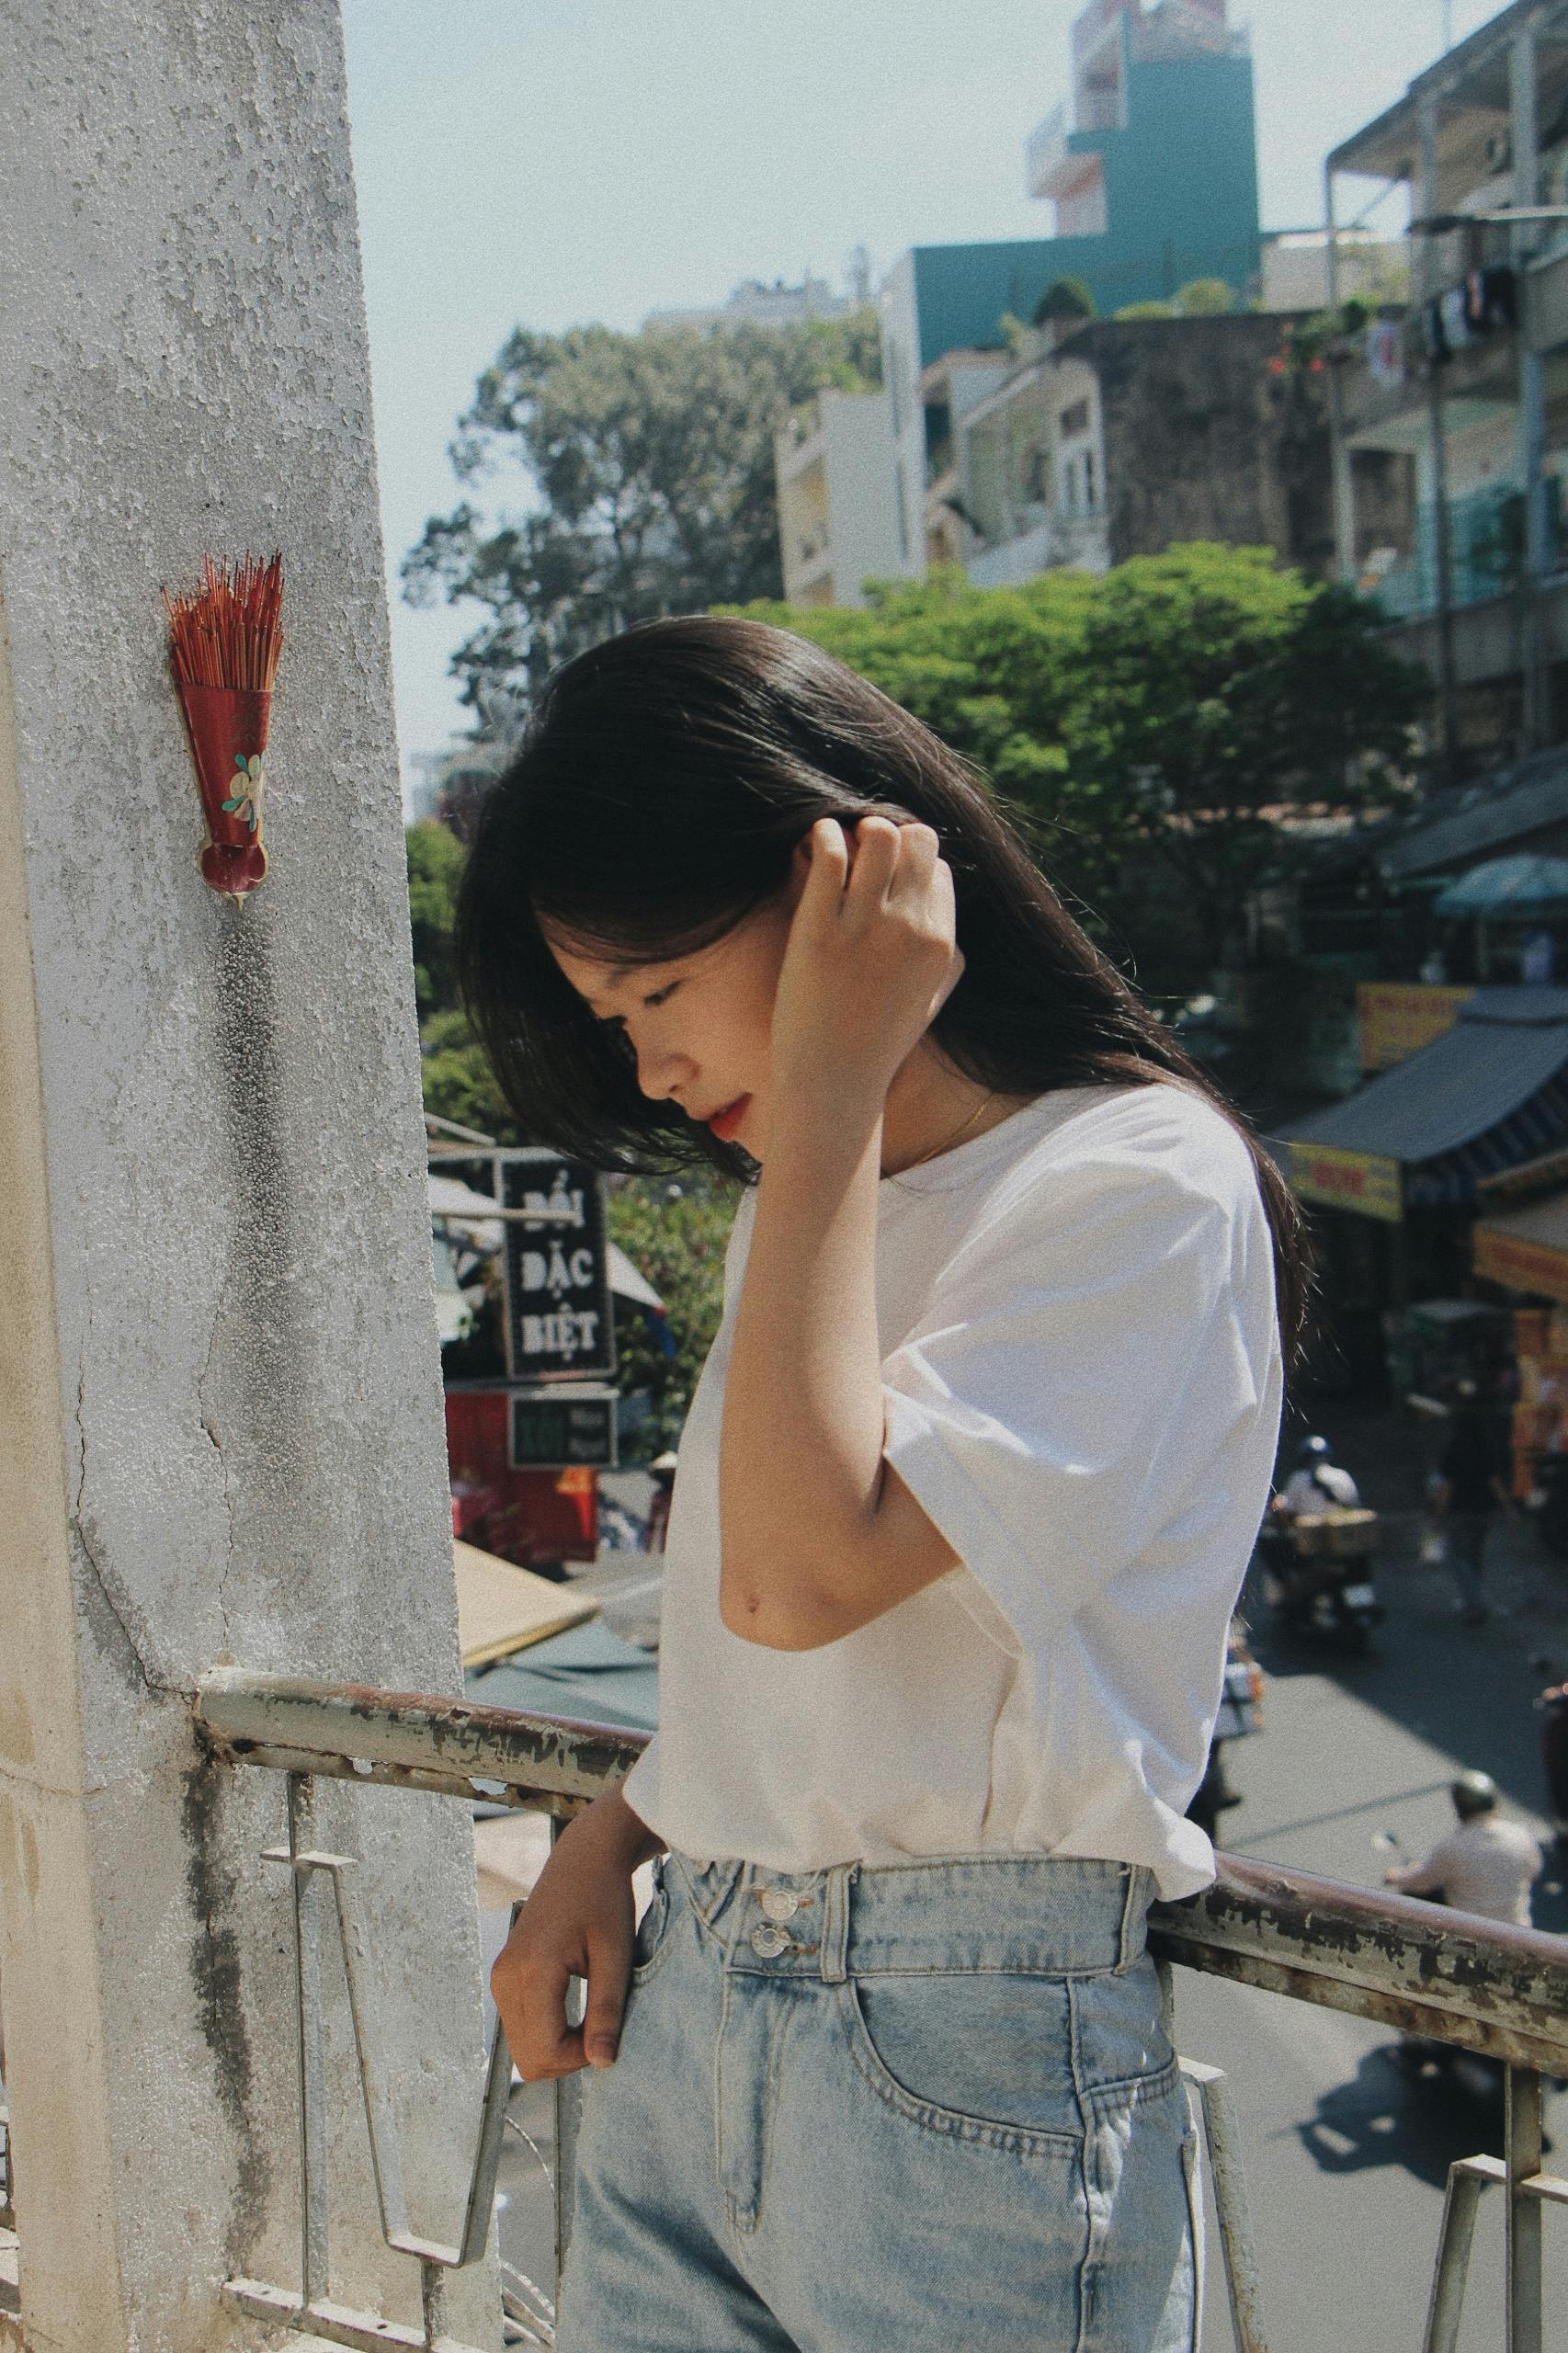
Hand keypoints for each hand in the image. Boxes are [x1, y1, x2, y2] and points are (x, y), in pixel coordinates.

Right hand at [489, 1790, 653, 2076]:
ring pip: (521, 2048)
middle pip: (528, 2059)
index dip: (581, 2058)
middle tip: (602, 2027)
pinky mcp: (502, 1977)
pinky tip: (574, 2008)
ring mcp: (499, 1978)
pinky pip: (520, 2027)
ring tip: (591, 2015)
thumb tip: (603, 2063)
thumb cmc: (604, 1899)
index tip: (609, 2032)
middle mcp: (504, 1978)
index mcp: (531, 1971)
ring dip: (558, 2046)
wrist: (584, 1858)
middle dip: (568, 2058)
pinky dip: (547, 2032)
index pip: (544, 2052)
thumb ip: (607, 2011)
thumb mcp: (615, 1955)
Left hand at [769, 817, 961, 1118]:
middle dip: (890, 833)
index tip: (883, 871)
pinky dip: (823, 834)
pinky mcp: (820, 931)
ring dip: (858, 828)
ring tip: (838, 842)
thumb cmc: (877, 1044)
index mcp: (941, 944)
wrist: (833, 1084)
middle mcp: (911, 929)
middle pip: (916, 839)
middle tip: (860, 848)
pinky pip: (831, 854)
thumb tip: (952, 931)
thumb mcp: (932, 1002)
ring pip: (880, 834)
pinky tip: (814, 841)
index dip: (910, 862)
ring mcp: (867, 928)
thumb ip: (949, 962)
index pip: (938, 868)